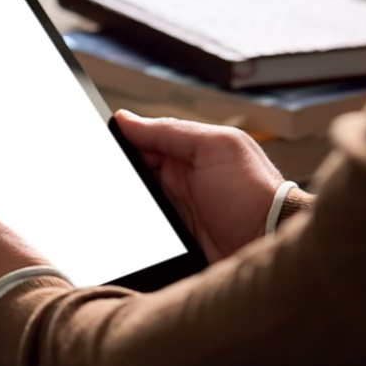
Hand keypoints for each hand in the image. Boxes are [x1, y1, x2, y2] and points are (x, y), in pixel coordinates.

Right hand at [115, 110, 283, 262]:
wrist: (269, 246)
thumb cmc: (253, 195)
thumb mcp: (214, 149)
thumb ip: (170, 131)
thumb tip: (125, 119)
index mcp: (188, 150)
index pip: (139, 139)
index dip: (117, 141)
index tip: (97, 145)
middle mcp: (177, 178)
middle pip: (130, 172)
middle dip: (115, 175)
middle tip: (101, 181)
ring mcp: (172, 209)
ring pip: (130, 201)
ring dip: (120, 203)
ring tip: (109, 206)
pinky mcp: (169, 238)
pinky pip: (138, 229)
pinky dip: (128, 228)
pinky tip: (119, 228)